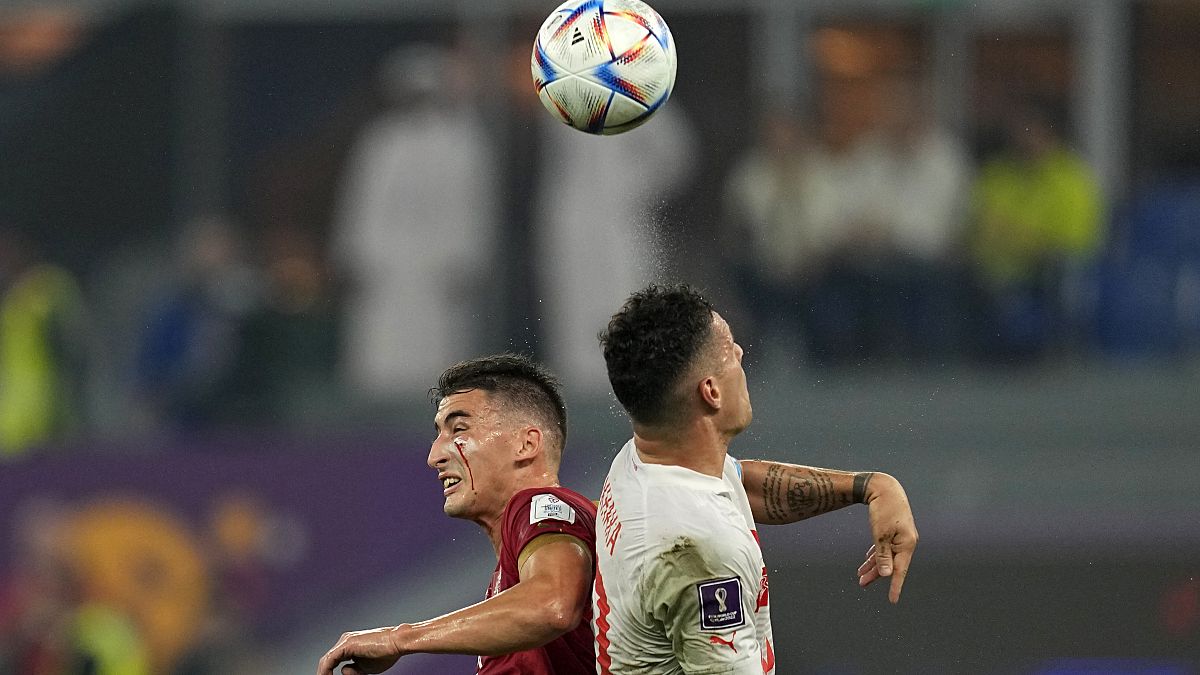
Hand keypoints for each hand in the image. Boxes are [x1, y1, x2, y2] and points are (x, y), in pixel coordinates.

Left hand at [317, 626, 405, 674]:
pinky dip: (326, 671)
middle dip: (325, 674)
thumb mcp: (366, 668)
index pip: (333, 662)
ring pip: (327, 661)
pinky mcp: (347, 644)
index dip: (329, 674)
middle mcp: (345, 641)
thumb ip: (354, 670)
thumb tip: (344, 671)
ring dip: (324, 674)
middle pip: (329, 661)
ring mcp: (345, 642)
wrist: (397, 642)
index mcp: (349, 646)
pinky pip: (330, 660)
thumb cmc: (387, 653)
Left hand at [857, 473, 917, 602]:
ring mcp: (901, 537)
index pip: (900, 571)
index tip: (892, 601)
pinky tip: (867, 561)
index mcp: (907, 544)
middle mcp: (906, 542)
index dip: (895, 586)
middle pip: (891, 564)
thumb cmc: (883, 510)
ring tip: (860, 576)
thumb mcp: (881, 535)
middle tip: (861, 584)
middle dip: (876, 575)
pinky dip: (876, 555)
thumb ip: (883, 556)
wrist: (884, 487)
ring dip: (873, 566)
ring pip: (886, 556)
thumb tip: (886, 575)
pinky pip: (885, 548)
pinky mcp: (894, 532)